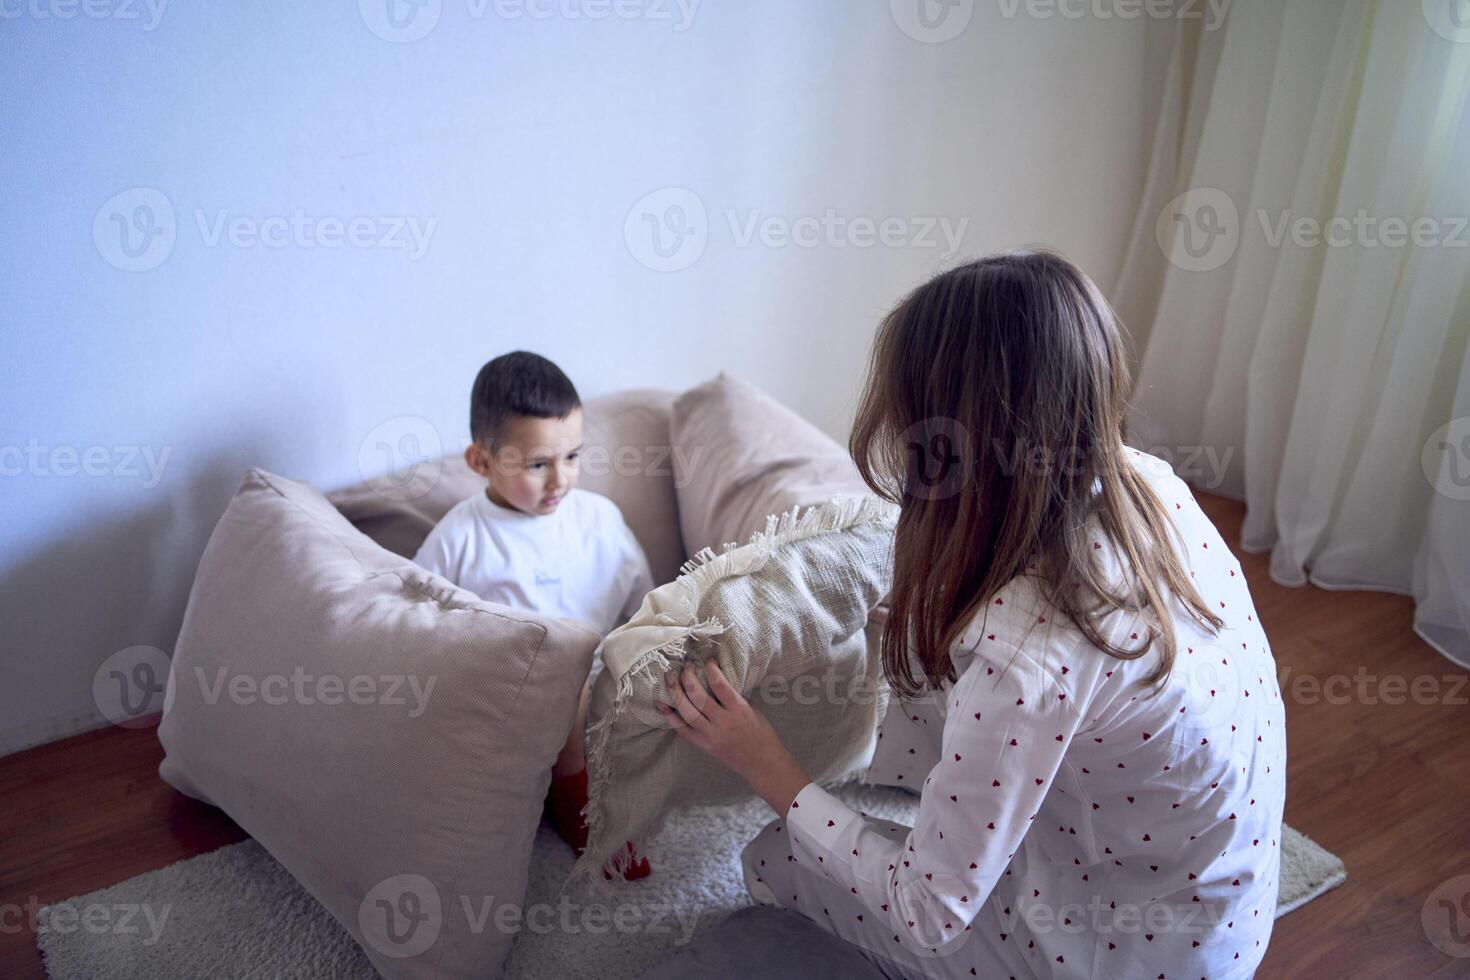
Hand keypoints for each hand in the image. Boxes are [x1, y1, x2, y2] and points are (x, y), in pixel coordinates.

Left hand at [659, 660, 810, 816]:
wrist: (762, 764)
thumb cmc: (762, 734)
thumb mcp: (753, 710)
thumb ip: (735, 696)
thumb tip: (718, 680)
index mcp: (739, 709)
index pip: (719, 684)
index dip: (710, 668)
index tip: (708, 661)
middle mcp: (723, 722)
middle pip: (698, 696)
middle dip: (687, 677)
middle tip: (685, 666)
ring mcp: (711, 735)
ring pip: (687, 711)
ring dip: (675, 692)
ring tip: (669, 678)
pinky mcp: (704, 745)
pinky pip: (683, 730)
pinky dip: (671, 717)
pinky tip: (662, 704)